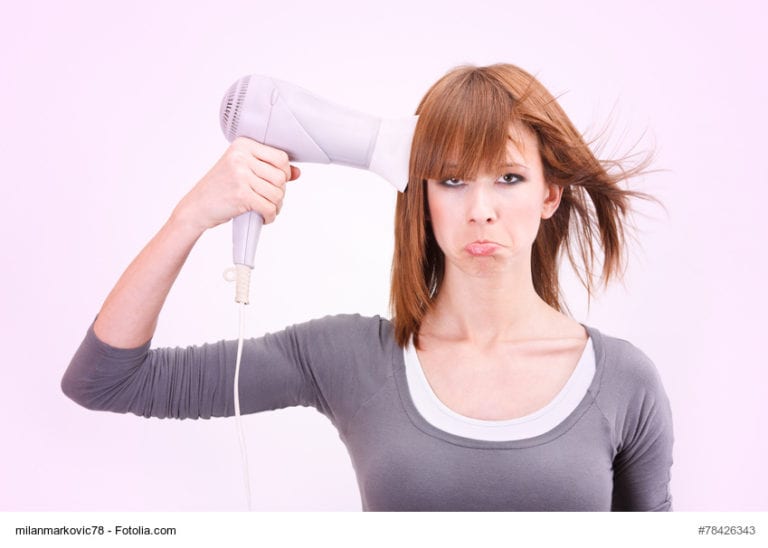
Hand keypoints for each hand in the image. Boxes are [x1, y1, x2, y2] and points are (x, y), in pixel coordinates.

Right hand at [172, 137, 300, 232]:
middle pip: (281, 177)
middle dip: (279, 192)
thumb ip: (269, 169)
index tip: (275, 182)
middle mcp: (241, 157)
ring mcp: (241, 175)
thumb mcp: (242, 170)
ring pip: (277, 193)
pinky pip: (269, 207)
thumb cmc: (219, 188)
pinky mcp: (241, 194)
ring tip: (265, 208)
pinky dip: (270, 216)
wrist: (196, 207)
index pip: (281, 157)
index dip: (284, 173)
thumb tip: (297, 173)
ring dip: (276, 205)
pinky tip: (263, 217)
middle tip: (268, 198)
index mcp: (243, 145)